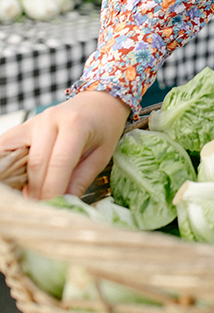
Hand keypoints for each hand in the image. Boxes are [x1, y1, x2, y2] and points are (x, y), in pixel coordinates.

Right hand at [0, 90, 129, 199]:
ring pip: (15, 156)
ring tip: (29, 197)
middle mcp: (50, 119)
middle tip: (42, 209)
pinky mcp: (23, 126)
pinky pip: (6, 147)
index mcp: (75, 124)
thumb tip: (62, 205)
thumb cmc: (104, 128)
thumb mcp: (101, 155)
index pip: (59, 162)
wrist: (97, 102)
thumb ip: (81, 180)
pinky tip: (16, 181)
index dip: (53, 189)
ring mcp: (33, 121)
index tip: (52, 208)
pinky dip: (7, 165)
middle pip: (35, 163)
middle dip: (37, 191)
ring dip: (19, 180)